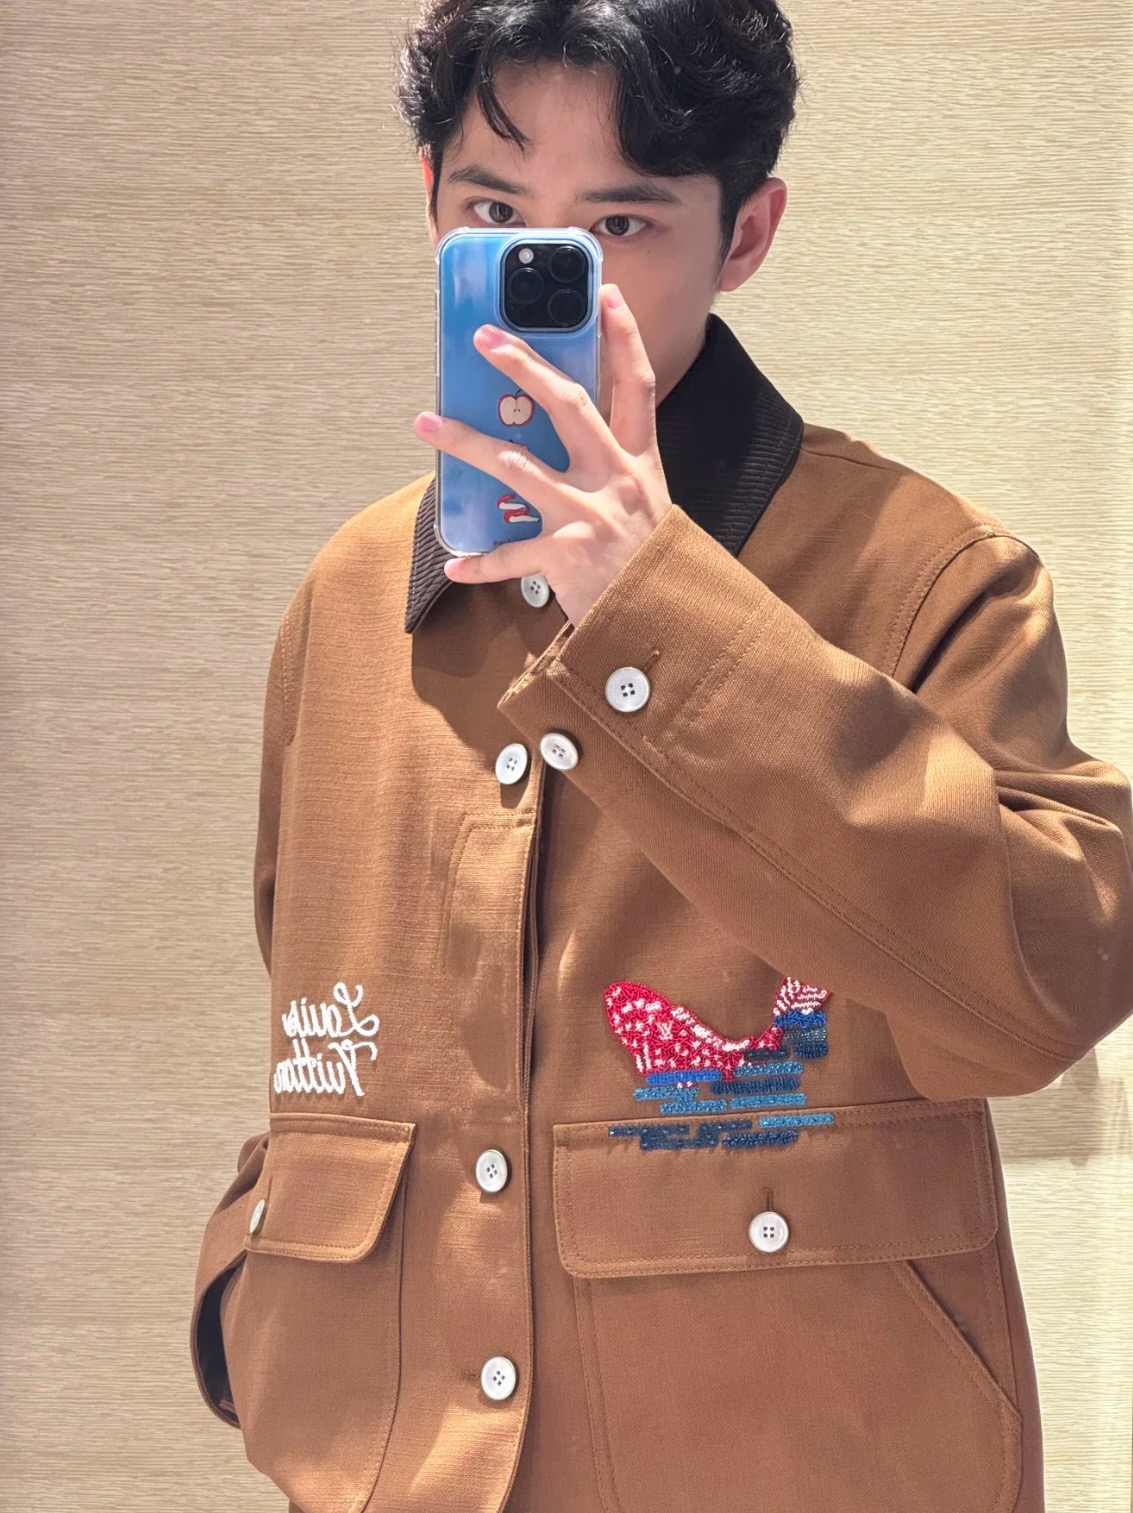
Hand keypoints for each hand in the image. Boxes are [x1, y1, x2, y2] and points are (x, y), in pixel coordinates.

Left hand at [412, 283, 673, 626]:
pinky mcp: (566, 554)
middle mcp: (615, 478)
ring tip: (426, 423)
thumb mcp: (644, 506)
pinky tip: (453, 564)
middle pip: (568, 404)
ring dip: (464, 442)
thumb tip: (561, 444)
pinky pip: (509, 554)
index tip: (605, 294)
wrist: (663, 625)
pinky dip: (479, 562)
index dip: (623, 336)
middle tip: (484, 339)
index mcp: (638, 462)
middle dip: (523, 365)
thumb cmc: (647, 565)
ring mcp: (589, 514)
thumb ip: (612, 471)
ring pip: (515, 463)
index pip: (637, 385)